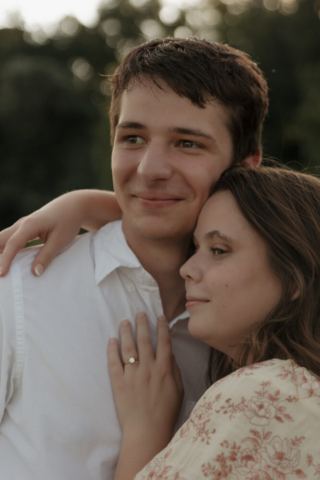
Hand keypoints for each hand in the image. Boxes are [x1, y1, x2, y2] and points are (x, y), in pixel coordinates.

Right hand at [0, 190, 120, 276]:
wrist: (73, 206)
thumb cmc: (68, 221)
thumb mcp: (60, 240)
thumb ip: (47, 256)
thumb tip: (35, 273)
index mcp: (30, 225)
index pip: (13, 244)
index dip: (5, 260)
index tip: (1, 274)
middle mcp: (21, 224)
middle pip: (0, 239)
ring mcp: (21, 225)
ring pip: (2, 239)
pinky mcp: (24, 229)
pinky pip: (9, 240)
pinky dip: (4, 249)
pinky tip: (2, 260)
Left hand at [108, 312, 182, 453]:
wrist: (147, 431)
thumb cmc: (165, 413)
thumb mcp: (178, 390)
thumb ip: (174, 370)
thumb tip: (170, 354)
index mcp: (164, 369)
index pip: (163, 342)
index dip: (161, 327)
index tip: (159, 316)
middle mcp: (148, 368)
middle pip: (144, 340)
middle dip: (142, 323)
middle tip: (138, 312)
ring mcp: (132, 374)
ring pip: (129, 347)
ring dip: (126, 332)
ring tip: (124, 321)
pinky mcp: (119, 382)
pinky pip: (114, 362)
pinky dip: (112, 350)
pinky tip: (112, 340)